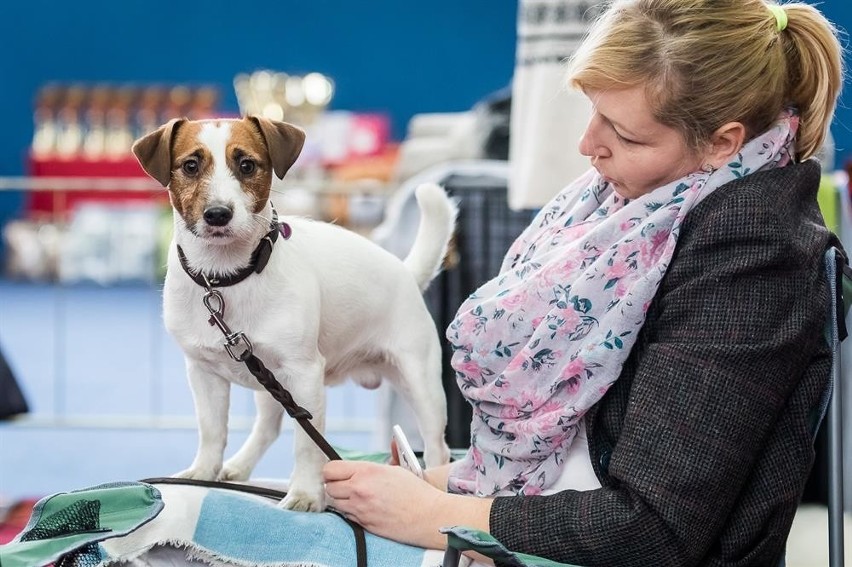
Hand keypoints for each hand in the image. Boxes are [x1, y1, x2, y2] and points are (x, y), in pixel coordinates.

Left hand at [323, 460, 447, 548]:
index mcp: (366, 471)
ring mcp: (360, 508)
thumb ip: (376, 464)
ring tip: (354, 496)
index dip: (332, 471)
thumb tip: (377, 453)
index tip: (337, 472)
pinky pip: (346, 516)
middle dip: (334, 485)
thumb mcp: (396, 469)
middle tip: (344, 484)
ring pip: (335, 503)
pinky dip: (350, 511)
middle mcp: (359, 489)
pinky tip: (363, 508)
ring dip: (341, 499)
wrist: (427, 515)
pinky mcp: (363, 524)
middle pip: (329, 487)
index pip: (331, 469)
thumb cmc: (415, 491)